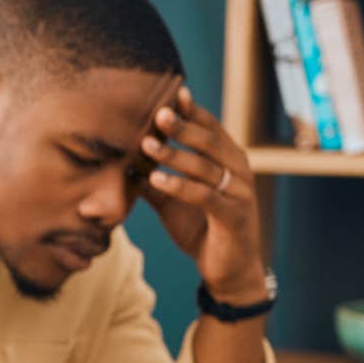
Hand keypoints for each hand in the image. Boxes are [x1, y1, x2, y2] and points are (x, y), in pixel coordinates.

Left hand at [137, 86, 269, 301]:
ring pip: (207, 167)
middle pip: (210, 142)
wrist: (228, 269)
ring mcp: (240, 194)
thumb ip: (155, 181)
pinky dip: (181, 186)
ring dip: (175, 155)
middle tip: (157, 112)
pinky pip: (206, 197)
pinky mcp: (234, 217)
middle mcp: (239, 172)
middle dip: (183, 126)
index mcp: (228, 162)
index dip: (193, 111)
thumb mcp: (173, 202)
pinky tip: (156, 179)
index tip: (172, 93)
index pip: (211, 130)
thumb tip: (123, 164)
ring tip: (147, 144)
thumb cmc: (202, 229)